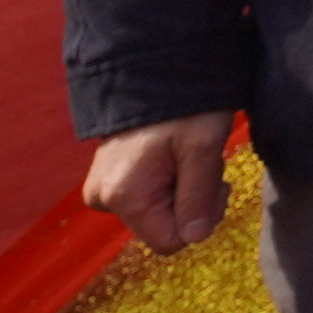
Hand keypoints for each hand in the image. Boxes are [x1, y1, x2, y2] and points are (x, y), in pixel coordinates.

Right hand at [81, 119, 228, 255]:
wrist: (154, 70)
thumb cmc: (184, 105)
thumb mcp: (203, 148)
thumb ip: (199, 197)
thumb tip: (194, 238)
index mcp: (124, 196)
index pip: (170, 242)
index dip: (199, 219)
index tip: (211, 182)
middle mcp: (102, 198)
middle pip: (162, 228)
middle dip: (191, 203)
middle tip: (200, 164)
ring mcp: (101, 189)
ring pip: (157, 214)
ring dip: (182, 191)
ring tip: (185, 155)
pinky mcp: (107, 181)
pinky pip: (145, 199)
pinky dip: (167, 183)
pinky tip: (173, 156)